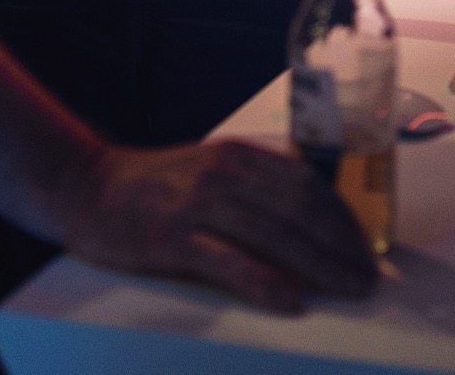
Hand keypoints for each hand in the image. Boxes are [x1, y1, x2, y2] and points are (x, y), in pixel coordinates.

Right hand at [61, 140, 377, 312]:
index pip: (307, 183)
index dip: (343, 216)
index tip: (366, 245)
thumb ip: (253, 187)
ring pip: (275, 234)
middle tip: (368, 275)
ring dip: (319, 265)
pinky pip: (230, 261)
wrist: (86, 186)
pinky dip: (265, 281)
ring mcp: (199, 202)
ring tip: (347, 288)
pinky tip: (291, 300)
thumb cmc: (153, 187)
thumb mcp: (209, 170)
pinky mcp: (174, 235)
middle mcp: (224, 171)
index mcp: (238, 154)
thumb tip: (308, 223)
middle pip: (300, 208)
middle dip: (341, 244)